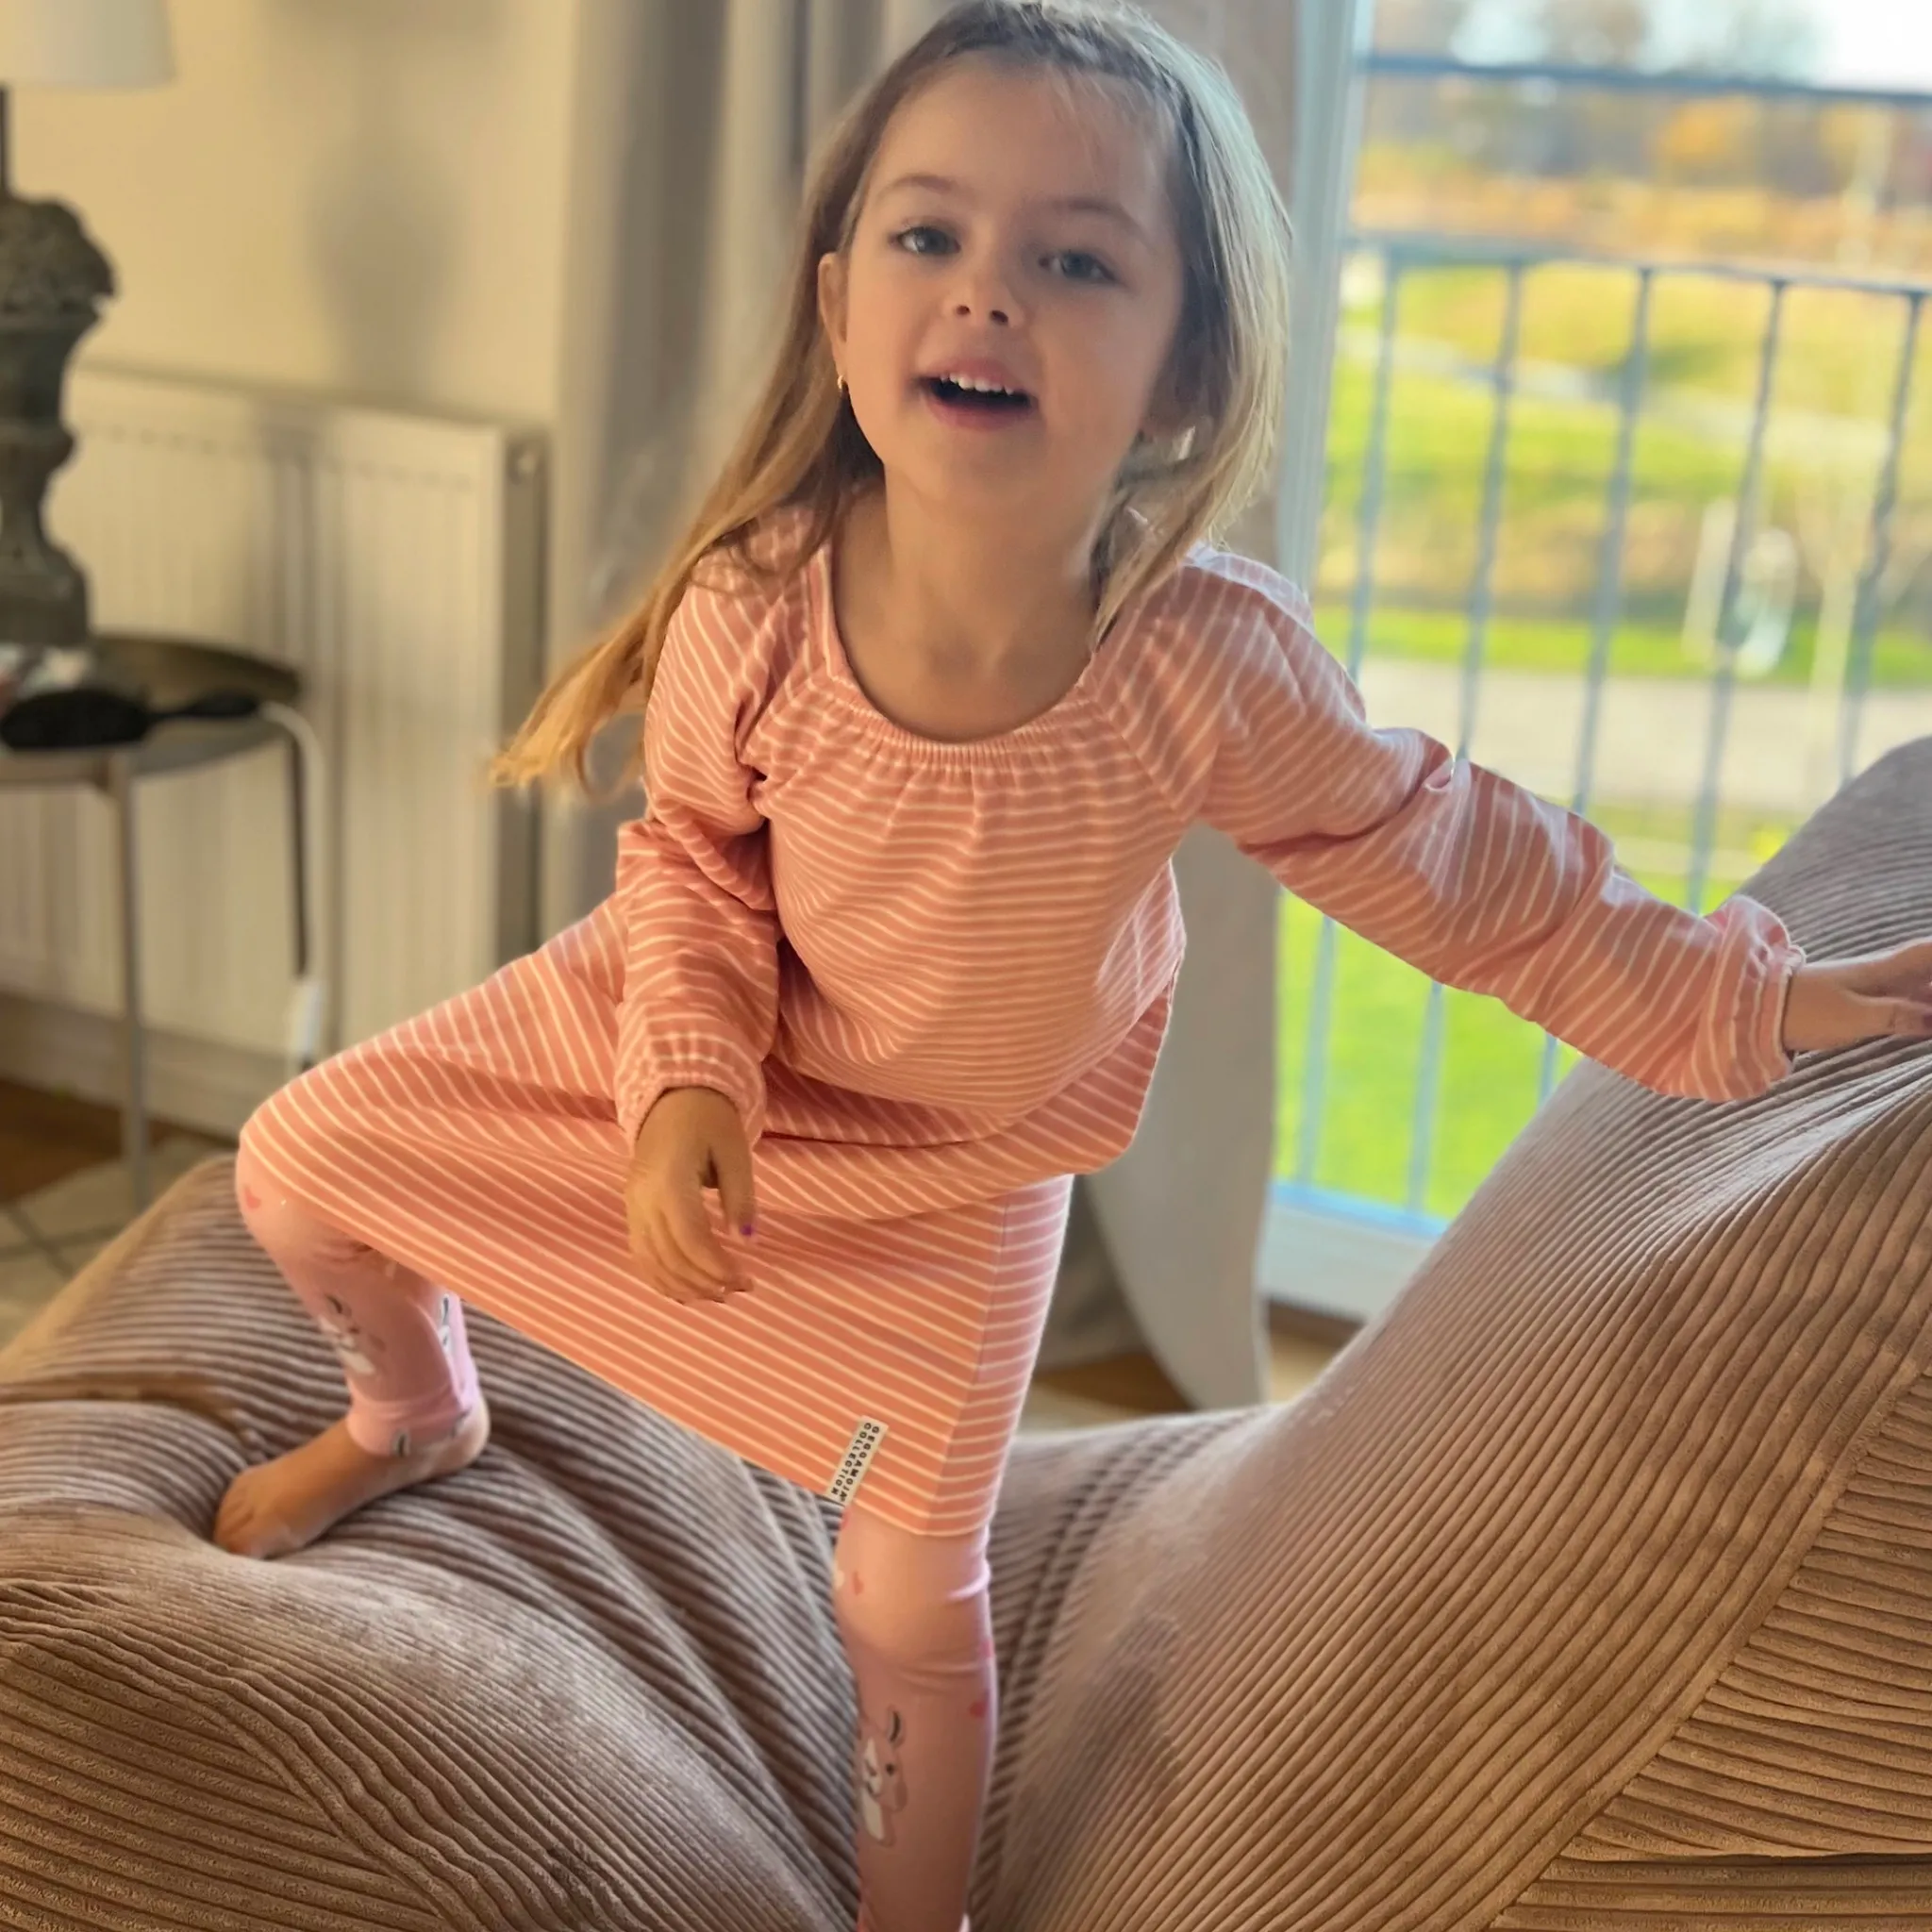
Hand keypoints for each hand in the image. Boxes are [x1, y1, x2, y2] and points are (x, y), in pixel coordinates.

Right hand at [626, 1087, 757, 1303]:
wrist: (672, 1097)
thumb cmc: (710, 1120)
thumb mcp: (735, 1151)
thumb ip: (741, 1196)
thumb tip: (746, 1240)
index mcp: (669, 1178)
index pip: (689, 1237)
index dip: (716, 1266)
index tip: (745, 1278)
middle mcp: (643, 1196)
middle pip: (669, 1255)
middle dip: (705, 1281)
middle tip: (740, 1289)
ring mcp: (632, 1204)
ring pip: (650, 1261)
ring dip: (684, 1286)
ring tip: (718, 1295)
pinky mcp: (631, 1209)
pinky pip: (640, 1253)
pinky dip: (661, 1277)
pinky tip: (687, 1289)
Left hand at [1781, 941, 1931, 1054]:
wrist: (1762, 1009)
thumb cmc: (1807, 1010)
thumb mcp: (1854, 1016)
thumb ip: (1897, 1015)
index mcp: (1884, 970)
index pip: (1928, 952)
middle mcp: (1882, 975)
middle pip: (1927, 970)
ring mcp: (1871, 989)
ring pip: (1917, 988)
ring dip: (1930, 998)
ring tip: (1931, 1020)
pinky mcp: (1860, 1005)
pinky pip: (1902, 1002)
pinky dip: (1919, 1011)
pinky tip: (1924, 1023)